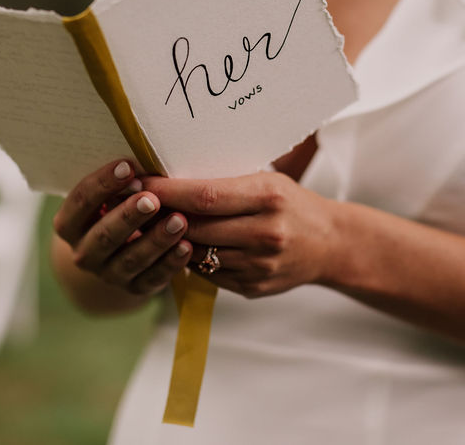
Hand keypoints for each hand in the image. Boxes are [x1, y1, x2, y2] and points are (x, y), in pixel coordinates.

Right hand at [52, 159, 192, 295]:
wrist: (119, 252)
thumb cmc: (118, 207)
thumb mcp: (111, 195)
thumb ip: (122, 182)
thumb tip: (146, 155)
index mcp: (70, 224)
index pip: (81, 202)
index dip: (103, 184)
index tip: (128, 166)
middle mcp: (84, 253)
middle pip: (104, 235)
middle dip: (129, 216)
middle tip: (152, 199)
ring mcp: (108, 274)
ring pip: (131, 258)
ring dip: (156, 239)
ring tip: (179, 220)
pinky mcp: (134, 288)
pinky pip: (152, 278)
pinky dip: (170, 263)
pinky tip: (186, 246)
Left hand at [142, 172, 338, 298]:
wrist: (330, 244)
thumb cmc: (291, 203)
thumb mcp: (267, 181)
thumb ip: (226, 182)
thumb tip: (171, 176)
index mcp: (268, 197)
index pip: (206, 196)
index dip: (168, 191)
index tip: (141, 182)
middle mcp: (265, 233)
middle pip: (196, 227)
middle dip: (160, 216)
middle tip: (134, 204)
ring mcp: (259, 265)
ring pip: (197, 254)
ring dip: (171, 241)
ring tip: (151, 226)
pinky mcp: (253, 288)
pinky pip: (208, 273)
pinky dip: (192, 259)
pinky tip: (184, 246)